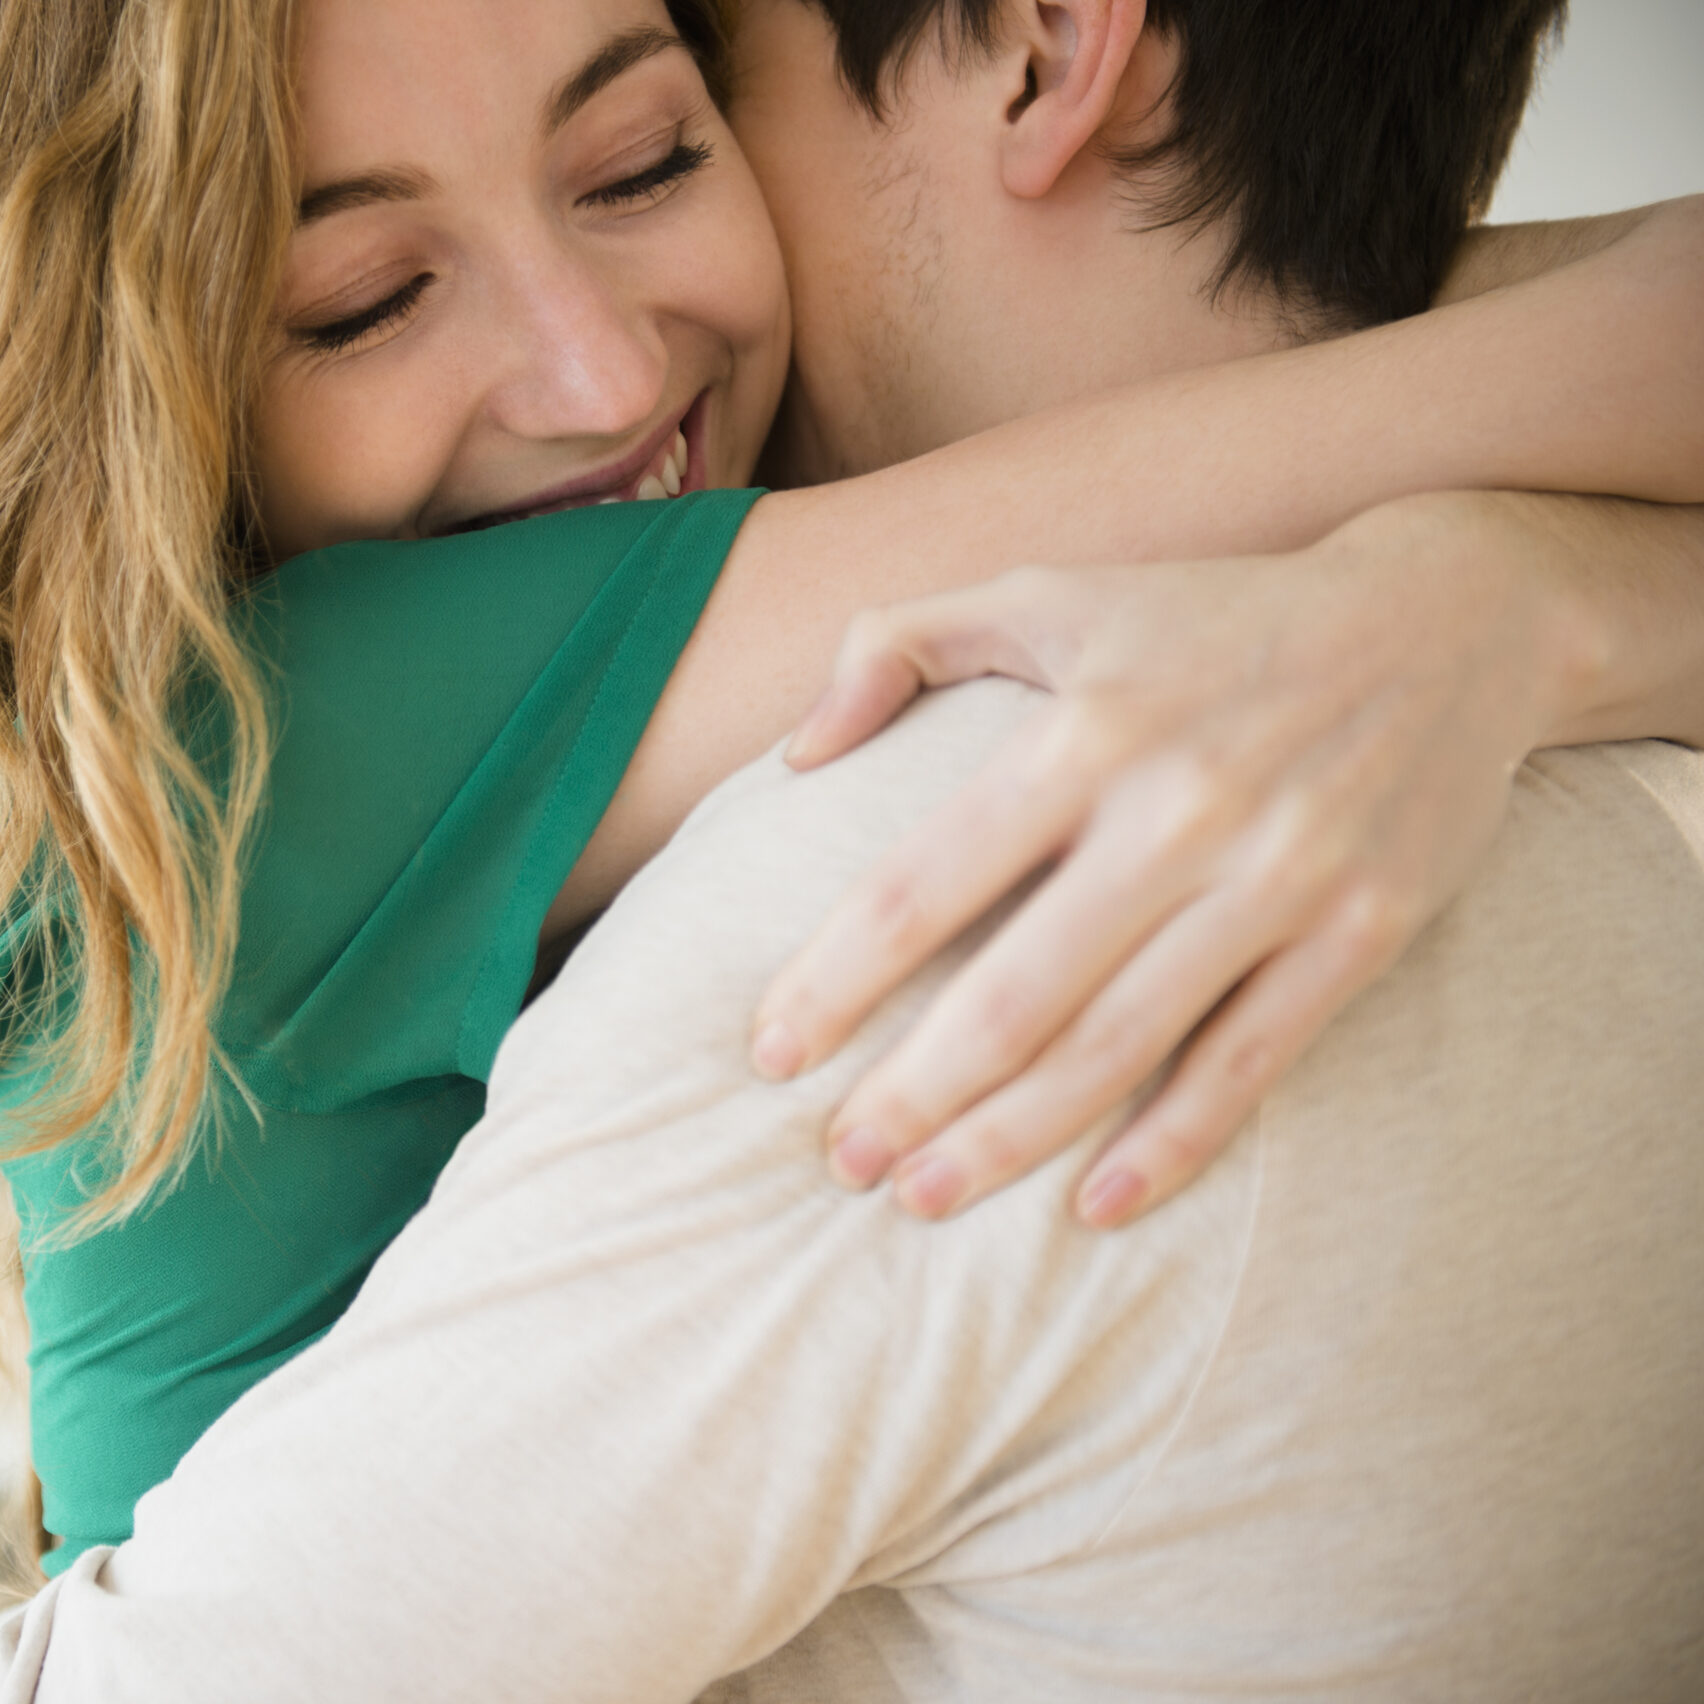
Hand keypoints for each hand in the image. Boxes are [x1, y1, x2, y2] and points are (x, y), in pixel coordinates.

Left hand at [749, 495, 1600, 1226]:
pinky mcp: (1361, 932)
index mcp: (1081, 731)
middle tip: (841, 1163)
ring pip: (1118, 1046)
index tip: (769, 1052)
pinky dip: (1173, 1146)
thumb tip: (794, 755)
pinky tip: (1094, 1207)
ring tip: (924, 1198)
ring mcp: (1276, 879)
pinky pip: (1248, 1062)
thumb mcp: (1051, 591)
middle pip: (1012, 994)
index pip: (921, 883)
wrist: (1454, 617)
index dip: (835, 980)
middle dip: (912, 1095)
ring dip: (1012, 1139)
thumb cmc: (1211, 617)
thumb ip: (899, 644)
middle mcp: (1175, 810)